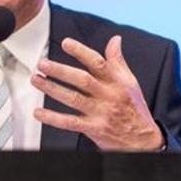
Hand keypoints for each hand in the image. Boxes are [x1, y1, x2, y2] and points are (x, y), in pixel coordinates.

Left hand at [31, 35, 163, 151]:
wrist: (143, 140)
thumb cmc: (134, 109)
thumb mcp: (131, 82)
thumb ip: (119, 61)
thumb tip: (115, 40)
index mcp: (117, 82)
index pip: (98, 63)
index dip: (81, 52)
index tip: (66, 43)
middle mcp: (108, 96)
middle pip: (82, 80)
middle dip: (60, 70)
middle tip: (43, 64)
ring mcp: (100, 113)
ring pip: (73, 98)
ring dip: (52, 89)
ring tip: (36, 80)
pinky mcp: (94, 129)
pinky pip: (70, 123)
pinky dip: (53, 118)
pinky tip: (39, 112)